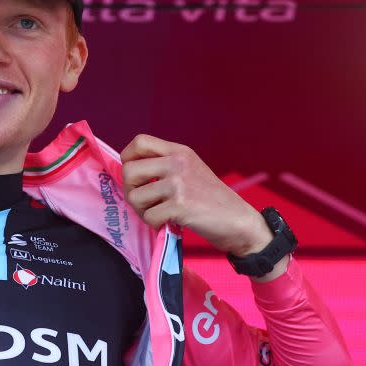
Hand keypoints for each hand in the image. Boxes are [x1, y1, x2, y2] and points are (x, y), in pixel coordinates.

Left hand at [119, 133, 275, 260]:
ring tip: (158, 213)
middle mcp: (177, 163)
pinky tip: (167, 222)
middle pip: (129, 170)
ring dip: (142, 211)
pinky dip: (154, 224)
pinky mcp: (180, 205)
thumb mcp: (190, 170)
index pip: (140, 141)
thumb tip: (128, 171)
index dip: (128, 158)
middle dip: (131, 190)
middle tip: (145, 201)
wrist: (238, 221)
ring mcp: (179, 183)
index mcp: (179, 152)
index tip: (135, 176)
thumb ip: (164, 165)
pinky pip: (149, 216)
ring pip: (134, 196)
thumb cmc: (210, 199)